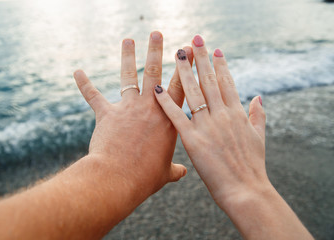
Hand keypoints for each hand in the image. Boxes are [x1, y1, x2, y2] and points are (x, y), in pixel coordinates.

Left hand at [74, 31, 192, 199]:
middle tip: (157, 33)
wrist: (118, 178)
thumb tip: (183, 173)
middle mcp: (149, 108)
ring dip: (128, 56)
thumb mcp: (165, 173)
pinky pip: (93, 96)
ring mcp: (127, 108)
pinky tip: (77, 72)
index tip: (188, 49)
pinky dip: (84, 84)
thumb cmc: (145, 177)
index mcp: (168, 119)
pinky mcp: (106, 114)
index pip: (181, 86)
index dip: (186, 66)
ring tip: (128, 39)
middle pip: (154, 72)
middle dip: (156, 50)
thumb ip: (175, 170)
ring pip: (128, 75)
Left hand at [154, 36, 267, 207]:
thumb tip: (259, 97)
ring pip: (192, 92)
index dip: (220, 64)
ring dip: (184, 71)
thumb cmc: (252, 166)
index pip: (227, 82)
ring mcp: (206, 126)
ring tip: (177, 53)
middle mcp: (222, 115)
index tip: (214, 49)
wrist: (245, 191)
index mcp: (237, 114)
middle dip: (201, 58)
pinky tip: (157, 89)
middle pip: (209, 81)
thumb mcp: (259, 137)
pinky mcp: (192, 140)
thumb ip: (258, 115)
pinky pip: (176, 116)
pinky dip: (166, 102)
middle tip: (193, 39)